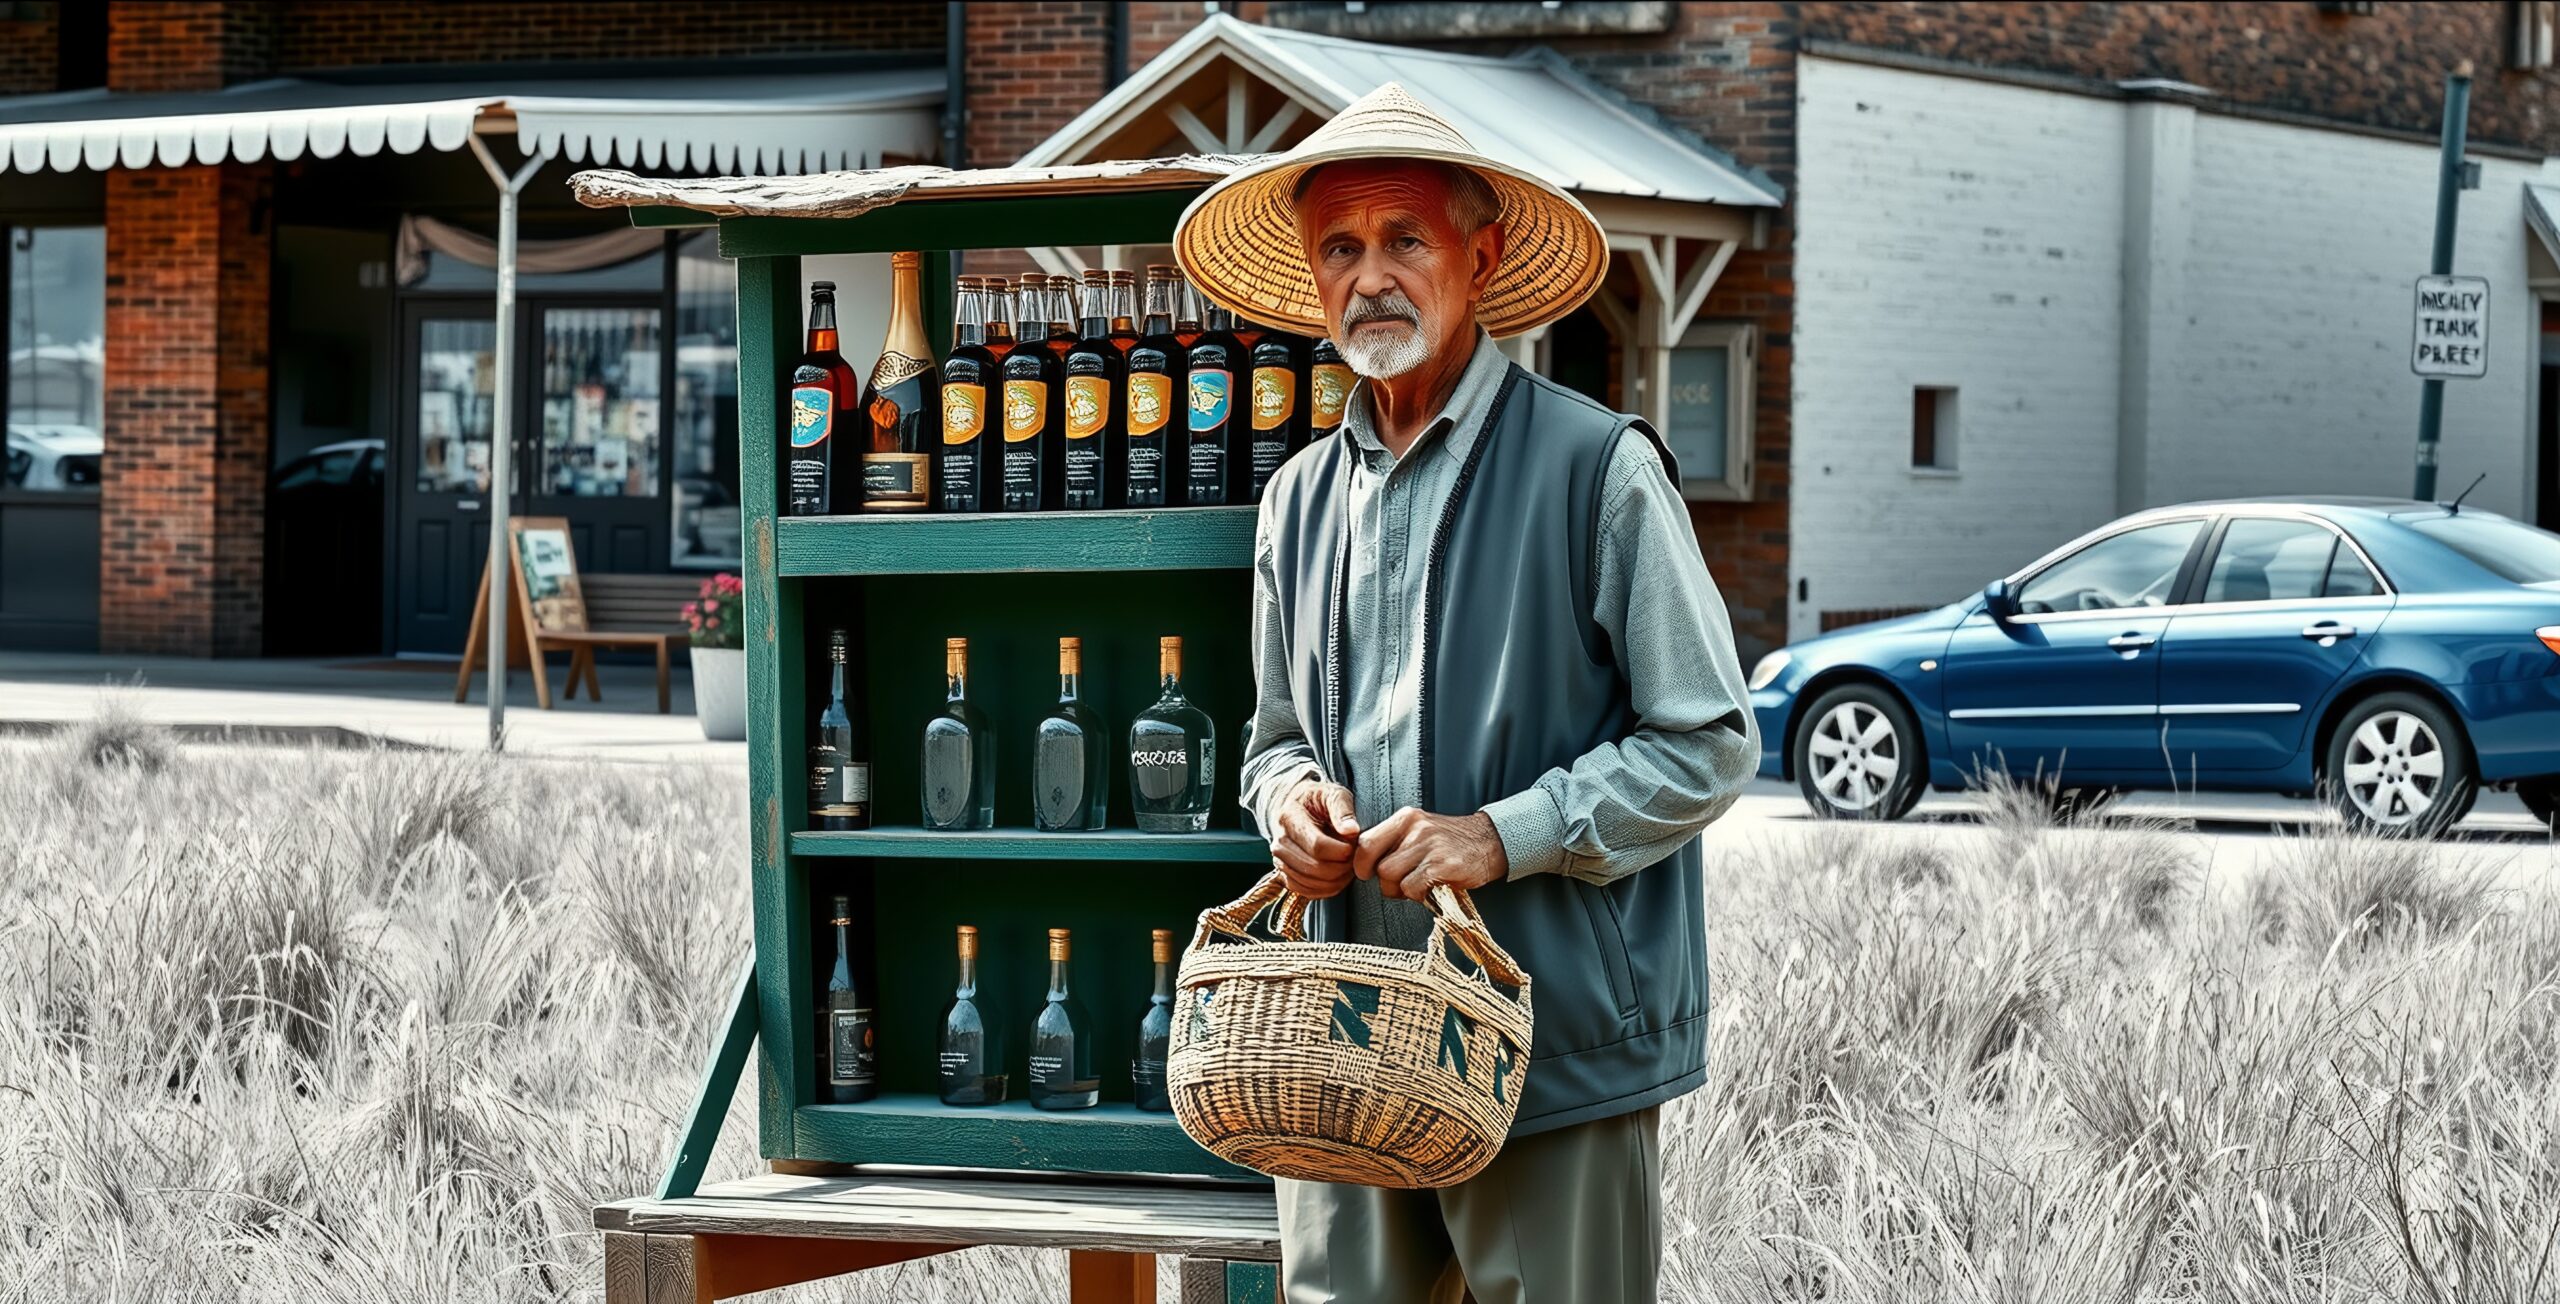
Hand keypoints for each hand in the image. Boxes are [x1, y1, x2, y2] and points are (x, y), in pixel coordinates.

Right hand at [1269, 778, 1360, 899]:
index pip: (1317, 846)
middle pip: (1315, 868)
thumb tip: (1352, 830)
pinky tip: (1338, 876)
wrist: (1294, 807)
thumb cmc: (1317, 800)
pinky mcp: (1285, 875)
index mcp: (1289, 819)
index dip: (1342, 851)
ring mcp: (1280, 861)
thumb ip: (1343, 810)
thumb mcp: (1333, 794)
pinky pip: (1307, 892)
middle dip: (1342, 867)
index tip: (1354, 846)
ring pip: (1312, 883)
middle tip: (1355, 857)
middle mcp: (1280, 843)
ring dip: (1337, 879)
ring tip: (1348, 865)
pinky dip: (1327, 889)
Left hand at [1352, 807, 1506, 902]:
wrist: (1490, 842)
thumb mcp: (1420, 830)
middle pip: (1378, 866)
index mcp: (1406, 819)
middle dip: (1385, 883)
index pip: (1366, 842)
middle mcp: (1416, 829)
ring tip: (1417, 887)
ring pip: (1392, 877)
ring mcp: (1430, 846)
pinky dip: (1417, 895)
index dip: (1362, 864)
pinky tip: (1430, 890)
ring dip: (1401, 890)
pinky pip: (1412, 887)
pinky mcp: (1443, 864)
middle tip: (1401, 885)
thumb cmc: (1450, 842)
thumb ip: (1394, 842)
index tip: (1368, 873)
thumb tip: (1366, 865)